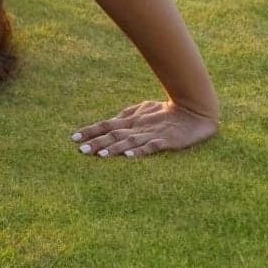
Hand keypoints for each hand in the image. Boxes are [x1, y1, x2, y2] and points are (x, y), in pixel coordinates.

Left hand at [72, 100, 217, 158]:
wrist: (194, 111)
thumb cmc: (166, 111)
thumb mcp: (143, 110)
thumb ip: (127, 116)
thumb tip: (110, 122)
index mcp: (131, 120)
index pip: (106, 125)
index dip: (90, 131)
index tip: (73, 138)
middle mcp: (137, 127)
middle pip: (113, 135)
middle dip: (96, 142)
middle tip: (80, 150)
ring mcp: (151, 134)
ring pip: (129, 142)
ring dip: (114, 149)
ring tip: (100, 155)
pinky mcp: (166, 142)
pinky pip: (150, 147)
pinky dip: (139, 152)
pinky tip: (128, 157)